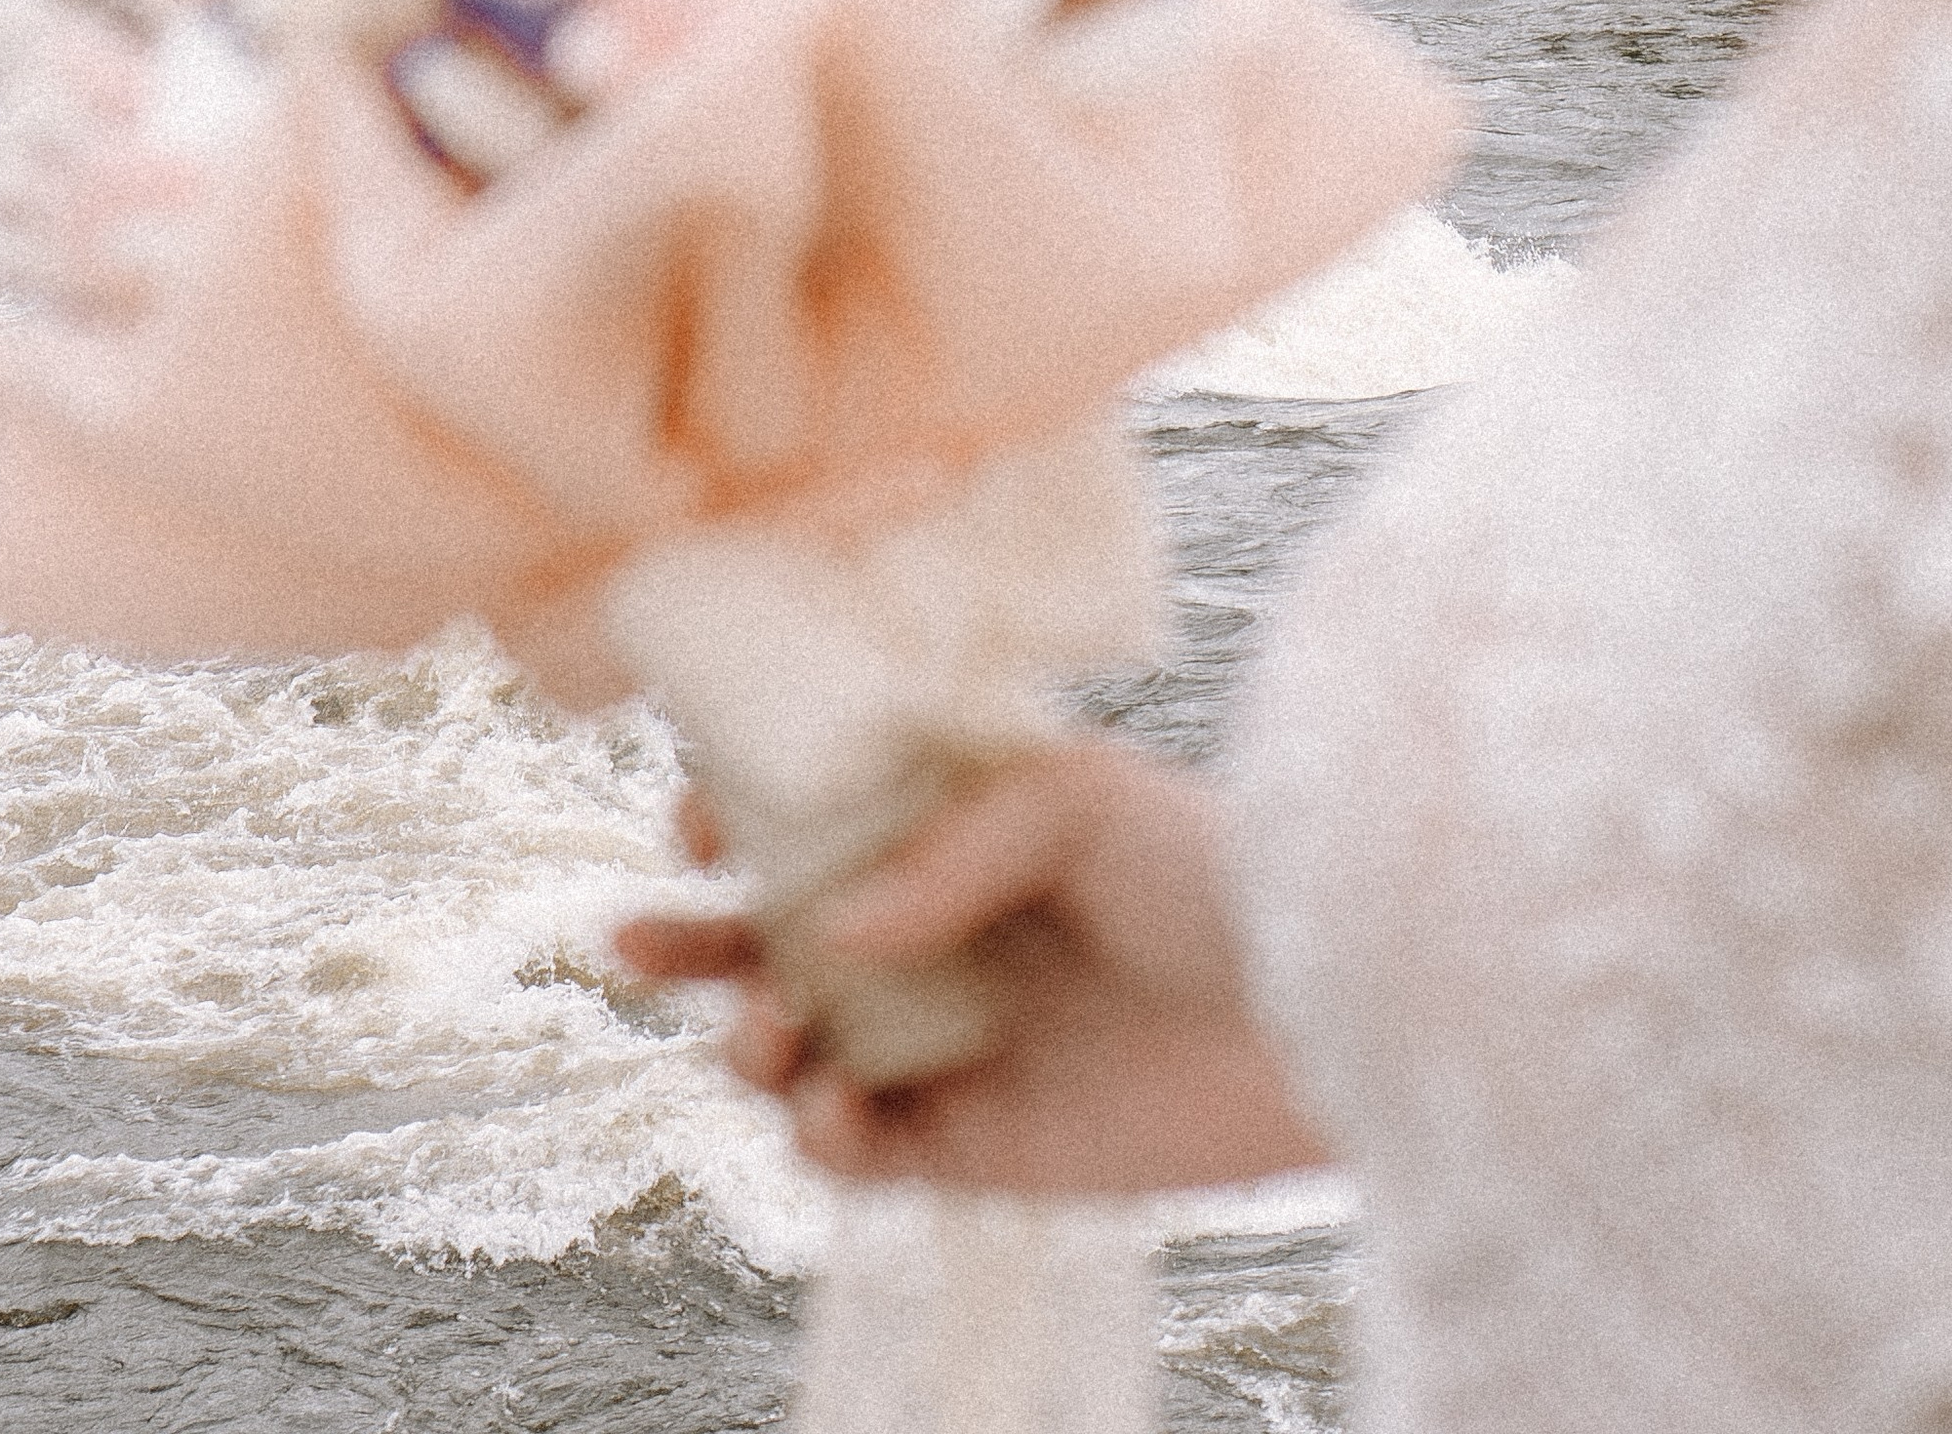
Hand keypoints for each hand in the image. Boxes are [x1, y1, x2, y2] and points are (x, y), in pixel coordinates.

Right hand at [615, 736, 1332, 1196]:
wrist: (1324, 1013)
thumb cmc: (1215, 872)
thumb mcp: (1079, 800)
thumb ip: (946, 851)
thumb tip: (828, 923)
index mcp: (952, 829)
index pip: (816, 817)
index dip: (741, 814)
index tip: (700, 818)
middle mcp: (934, 932)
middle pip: (770, 935)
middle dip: (688, 935)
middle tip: (627, 934)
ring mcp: (945, 1040)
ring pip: (790, 1045)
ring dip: (741, 1037)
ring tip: (762, 1027)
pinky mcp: (971, 1145)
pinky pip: (854, 1152)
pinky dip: (815, 1133)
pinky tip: (828, 1099)